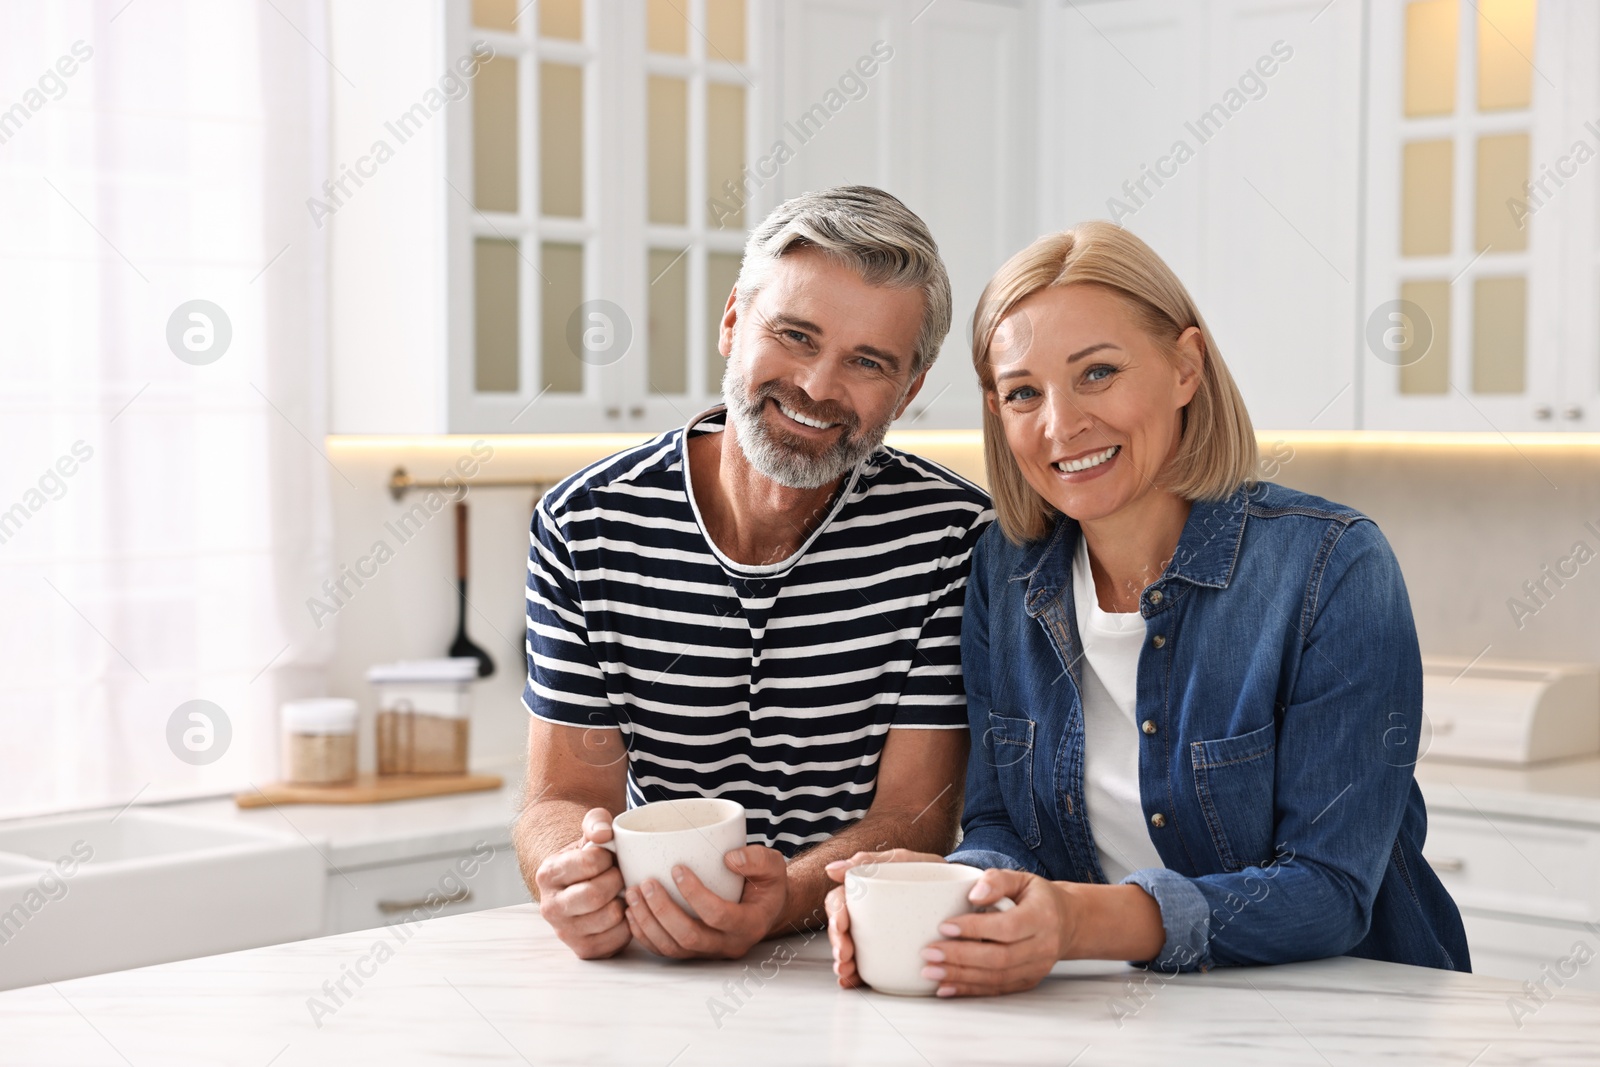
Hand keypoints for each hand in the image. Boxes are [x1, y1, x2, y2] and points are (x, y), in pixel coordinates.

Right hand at [534, 807, 628, 959]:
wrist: (584, 883)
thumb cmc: (591, 857)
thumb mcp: (591, 832)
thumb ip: (596, 821)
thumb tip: (603, 834)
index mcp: (548, 874)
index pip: (587, 863)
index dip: (607, 857)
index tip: (609, 856)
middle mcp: (550, 906)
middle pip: (595, 894)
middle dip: (616, 880)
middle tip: (620, 874)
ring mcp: (565, 932)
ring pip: (609, 918)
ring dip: (624, 902)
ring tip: (620, 892)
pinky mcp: (584, 950)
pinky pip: (618, 939)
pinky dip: (628, 924)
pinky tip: (622, 910)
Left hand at [625, 845, 787, 959]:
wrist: (764, 907)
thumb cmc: (765, 883)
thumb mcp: (772, 865)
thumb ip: (756, 859)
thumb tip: (729, 858)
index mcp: (749, 924)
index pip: (717, 915)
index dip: (694, 893)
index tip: (677, 868)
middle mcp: (728, 945)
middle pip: (689, 937)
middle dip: (662, 911)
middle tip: (645, 883)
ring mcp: (709, 952)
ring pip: (672, 948)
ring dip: (647, 923)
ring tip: (632, 894)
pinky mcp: (693, 953)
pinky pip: (664, 951)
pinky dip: (644, 935)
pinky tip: (631, 913)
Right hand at [823, 849, 945, 987]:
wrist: (958, 888)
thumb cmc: (925, 870)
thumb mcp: (900, 860)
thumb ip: (870, 861)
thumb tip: (832, 870)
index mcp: (862, 891)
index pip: (839, 901)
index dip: (835, 914)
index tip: (841, 925)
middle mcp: (865, 914)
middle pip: (841, 929)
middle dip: (838, 943)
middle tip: (843, 955)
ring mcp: (876, 933)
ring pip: (851, 949)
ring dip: (843, 962)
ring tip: (846, 972)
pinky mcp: (890, 951)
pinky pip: (870, 965)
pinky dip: (858, 974)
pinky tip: (852, 981)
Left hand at [918, 868, 1066, 996]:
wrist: (1067, 922)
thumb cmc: (1038, 897)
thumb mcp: (1021, 878)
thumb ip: (997, 880)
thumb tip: (974, 894)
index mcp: (1042, 917)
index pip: (1007, 927)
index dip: (975, 929)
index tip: (944, 926)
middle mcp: (1043, 946)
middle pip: (999, 958)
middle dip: (960, 957)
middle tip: (929, 952)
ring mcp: (1037, 968)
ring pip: (996, 978)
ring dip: (960, 977)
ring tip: (930, 971)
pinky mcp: (1028, 981)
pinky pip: (997, 989)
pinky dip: (970, 990)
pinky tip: (946, 987)